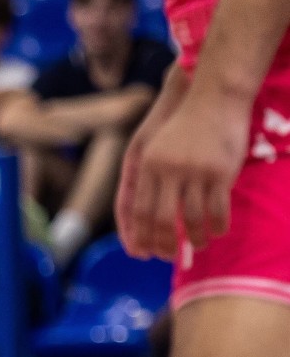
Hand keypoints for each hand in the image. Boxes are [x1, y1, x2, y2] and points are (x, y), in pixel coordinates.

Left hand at [117, 82, 247, 259]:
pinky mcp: (220, 172)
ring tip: (198, 247)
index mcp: (146, 165)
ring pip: (192, 218)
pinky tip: (218, 232)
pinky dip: (217, 226)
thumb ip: (151, 179)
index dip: (139, 235)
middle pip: (161, 219)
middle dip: (165, 244)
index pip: (137, 210)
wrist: (214, 98)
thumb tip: (146, 215)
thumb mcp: (157, 149)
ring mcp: (195, 172)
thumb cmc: (184, 127)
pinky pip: (217, 209)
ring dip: (195, 238)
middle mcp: (167, 171)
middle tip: (170, 258)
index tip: (142, 253)